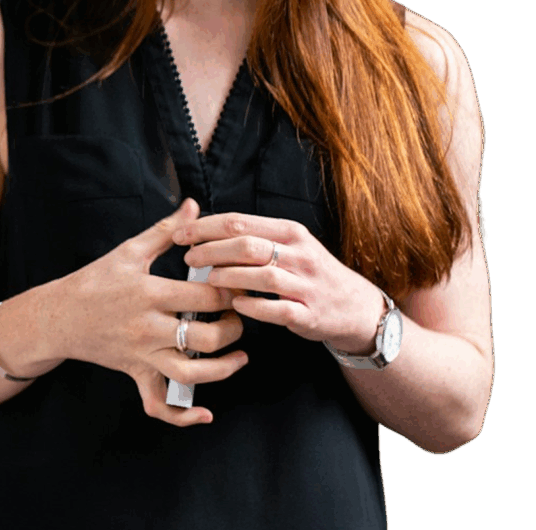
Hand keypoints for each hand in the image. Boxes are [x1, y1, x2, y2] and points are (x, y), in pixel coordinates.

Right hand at [58, 198, 247, 426]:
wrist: (59, 317)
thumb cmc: (96, 280)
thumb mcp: (130, 250)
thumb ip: (166, 230)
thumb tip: (194, 205)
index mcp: (150, 293)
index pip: (204, 297)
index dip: (230, 291)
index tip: (241, 283)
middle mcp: (148, 328)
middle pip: (205, 338)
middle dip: (233, 328)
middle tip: (242, 316)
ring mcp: (142, 356)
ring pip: (190, 374)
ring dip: (223, 370)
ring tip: (240, 356)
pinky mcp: (136, 374)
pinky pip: (159, 405)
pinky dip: (182, 416)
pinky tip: (205, 413)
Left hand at [173, 212, 385, 353]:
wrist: (354, 306)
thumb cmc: (310, 273)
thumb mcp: (291, 245)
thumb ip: (256, 237)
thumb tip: (209, 231)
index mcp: (290, 232)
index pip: (241, 221)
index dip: (206, 226)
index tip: (181, 233)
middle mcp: (299, 253)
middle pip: (247, 244)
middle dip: (212, 249)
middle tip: (189, 256)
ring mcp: (305, 284)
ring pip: (261, 274)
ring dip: (229, 276)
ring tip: (208, 280)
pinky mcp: (308, 313)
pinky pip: (277, 308)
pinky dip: (254, 306)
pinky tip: (236, 305)